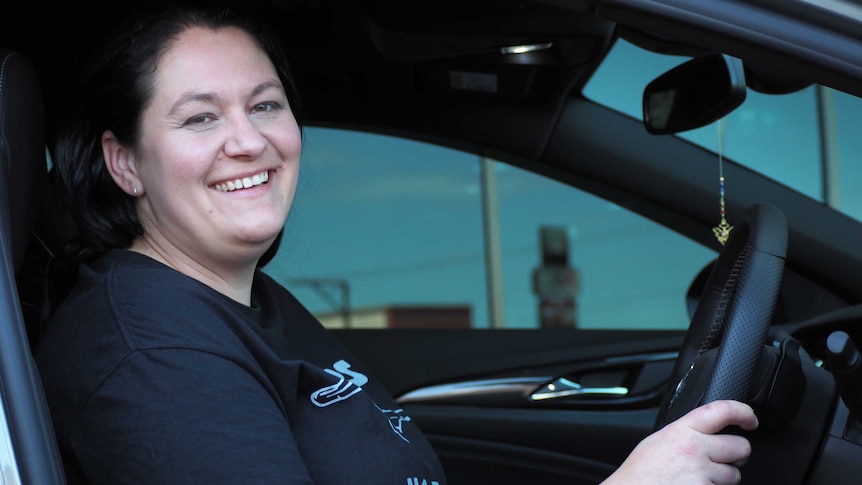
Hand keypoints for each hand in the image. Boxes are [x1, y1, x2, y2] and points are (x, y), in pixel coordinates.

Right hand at [600, 400, 758, 484]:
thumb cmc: (639, 474)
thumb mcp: (658, 441)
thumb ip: (685, 433)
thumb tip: (707, 430)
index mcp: (682, 431)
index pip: (722, 411)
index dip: (744, 412)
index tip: (750, 419)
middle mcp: (695, 450)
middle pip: (740, 447)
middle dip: (735, 455)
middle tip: (721, 460)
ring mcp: (703, 475)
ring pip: (735, 475)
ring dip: (723, 479)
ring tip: (697, 479)